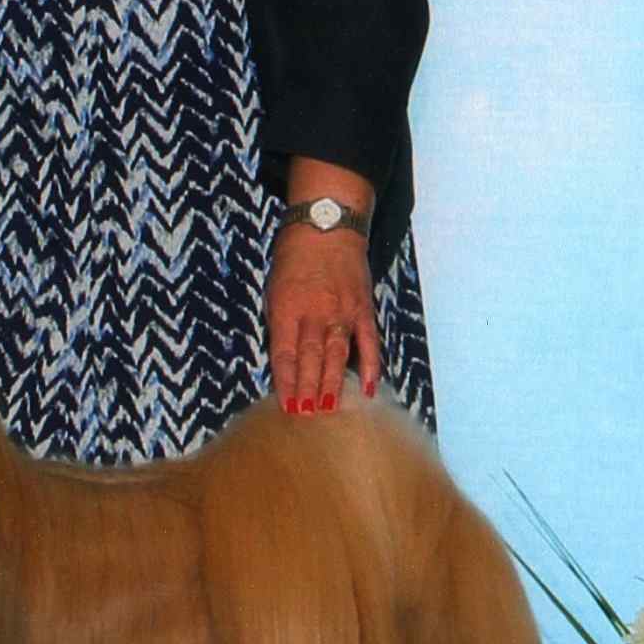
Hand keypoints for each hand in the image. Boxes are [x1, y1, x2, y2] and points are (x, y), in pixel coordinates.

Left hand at [265, 172, 380, 413]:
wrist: (326, 226)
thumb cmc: (292, 259)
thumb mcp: (273, 289)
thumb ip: (279, 325)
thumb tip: (283, 364)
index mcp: (286, 308)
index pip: (284, 353)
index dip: (286, 382)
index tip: (286, 406)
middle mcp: (314, 312)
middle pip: (311, 358)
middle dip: (308, 390)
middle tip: (308, 418)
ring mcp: (341, 311)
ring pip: (338, 354)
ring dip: (333, 384)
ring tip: (330, 411)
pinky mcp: (363, 309)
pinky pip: (368, 342)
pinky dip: (370, 365)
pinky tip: (370, 389)